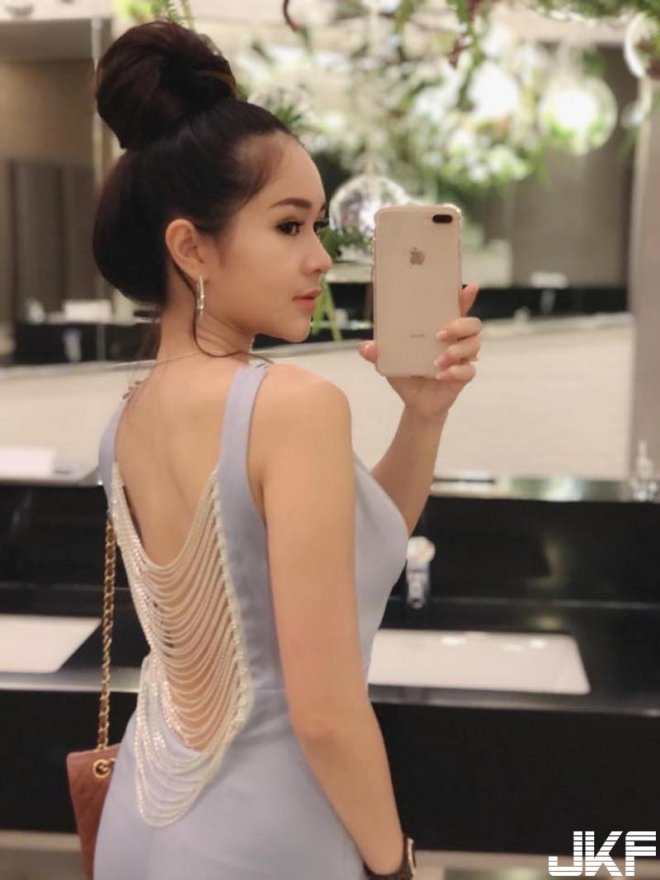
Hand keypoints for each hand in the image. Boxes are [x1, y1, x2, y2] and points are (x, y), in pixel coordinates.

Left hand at [358, 283, 481, 422]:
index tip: (470, 288)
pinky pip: (468, 371)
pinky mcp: (463, 376)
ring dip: (456, 351)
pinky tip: (440, 375)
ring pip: (474, 345)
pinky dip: (455, 372)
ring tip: (437, 361)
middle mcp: (456, 340)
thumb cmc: (408, 373)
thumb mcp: (389, 361)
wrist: (415, 402)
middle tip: (439, 334)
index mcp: (442, 329)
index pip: (457, 308)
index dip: (465, 297)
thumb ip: (378, 352)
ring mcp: (463, 358)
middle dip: (459, 325)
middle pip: (473, 324)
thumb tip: (366, 347)